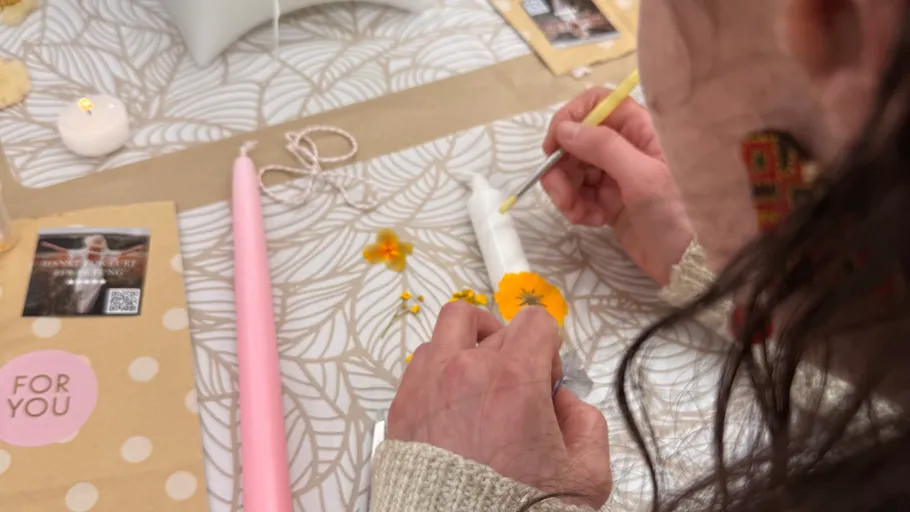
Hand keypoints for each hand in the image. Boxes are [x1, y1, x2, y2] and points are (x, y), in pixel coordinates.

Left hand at [388, 302, 611, 507]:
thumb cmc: (519, 509)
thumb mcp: (586, 474)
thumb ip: (587, 422)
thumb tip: (564, 401)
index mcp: (513, 378)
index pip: (535, 321)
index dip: (549, 344)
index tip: (547, 373)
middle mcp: (466, 370)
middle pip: (496, 327)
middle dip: (514, 350)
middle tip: (520, 387)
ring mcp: (427, 383)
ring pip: (450, 329)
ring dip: (471, 344)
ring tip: (481, 379)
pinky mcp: (403, 405)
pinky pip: (421, 363)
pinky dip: (441, 368)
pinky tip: (454, 401)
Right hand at [541, 87, 692, 284]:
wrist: (694, 265)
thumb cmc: (679, 214)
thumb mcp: (643, 178)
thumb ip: (603, 148)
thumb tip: (565, 129)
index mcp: (643, 129)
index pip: (598, 104)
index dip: (571, 119)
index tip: (553, 146)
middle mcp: (629, 147)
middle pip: (579, 141)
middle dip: (563, 166)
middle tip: (559, 194)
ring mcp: (619, 176)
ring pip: (576, 170)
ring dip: (567, 191)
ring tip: (576, 214)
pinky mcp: (612, 203)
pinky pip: (582, 196)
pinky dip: (578, 207)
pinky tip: (590, 221)